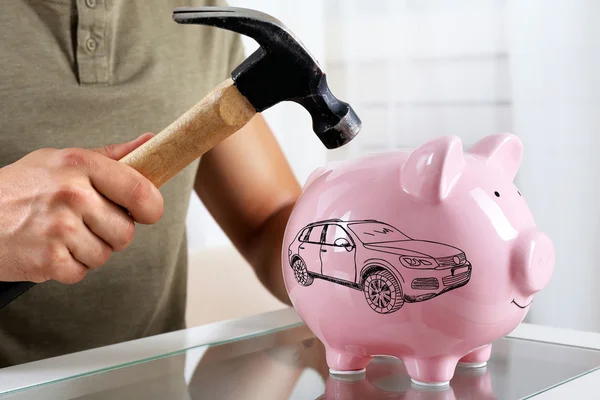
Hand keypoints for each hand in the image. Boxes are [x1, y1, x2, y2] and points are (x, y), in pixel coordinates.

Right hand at [0, 133, 163, 283]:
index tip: (146, 212)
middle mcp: (73, 194)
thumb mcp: (62, 160)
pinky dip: (68, 266)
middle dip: (111, 233)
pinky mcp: (48, 259)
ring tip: (63, 234)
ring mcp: (60, 228)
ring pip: (105, 254)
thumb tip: (149, 142)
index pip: (140, 190)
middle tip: (86, 223)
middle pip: (126, 232)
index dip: (151, 207)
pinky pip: (82, 272)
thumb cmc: (21, 187)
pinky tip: (50, 248)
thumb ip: (110, 156)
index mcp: (81, 165)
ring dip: (89, 251)